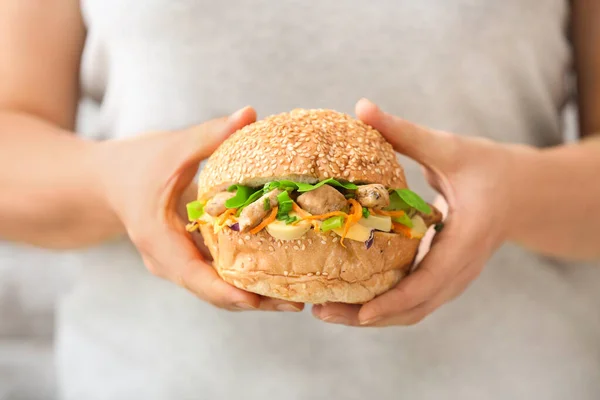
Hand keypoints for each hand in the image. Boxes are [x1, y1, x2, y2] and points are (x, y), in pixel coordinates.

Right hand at [94, 107, 303, 311]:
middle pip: (212, 292)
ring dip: (252, 295)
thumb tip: (249, 114)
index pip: (195, 277)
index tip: (259, 301)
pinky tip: (275, 276)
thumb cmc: (133, 164)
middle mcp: (167, 261)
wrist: (105, 181)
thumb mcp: (170, 148)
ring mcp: (176, 263)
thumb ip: (208, 135)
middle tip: (296, 304)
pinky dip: (242, 280)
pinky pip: (216, 276)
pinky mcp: (186, 258)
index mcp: (158, 241)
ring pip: (216, 289)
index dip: (228, 292)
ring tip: (294, 297)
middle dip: (252, 301)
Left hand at [313, 99, 518, 325]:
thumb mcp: (449, 148)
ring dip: (372, 316)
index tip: (362, 313)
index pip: (430, 282)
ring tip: (327, 311)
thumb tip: (362, 107)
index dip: (395, 301)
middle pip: (414, 308)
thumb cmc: (490, 168)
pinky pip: (414, 301)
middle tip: (321, 311)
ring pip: (413, 311)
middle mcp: (460, 269)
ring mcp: (453, 278)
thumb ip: (405, 132)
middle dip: (369, 316)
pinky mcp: (444, 277)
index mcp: (466, 240)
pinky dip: (384, 306)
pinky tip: (351, 298)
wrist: (523, 193)